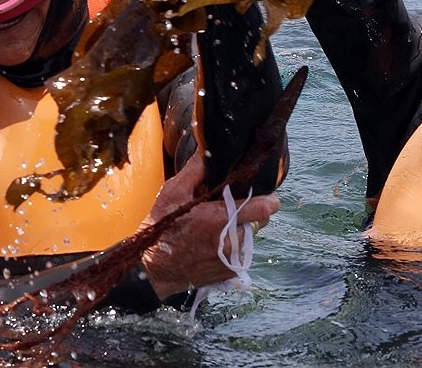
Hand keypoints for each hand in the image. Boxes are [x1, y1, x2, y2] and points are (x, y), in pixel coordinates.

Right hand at [140, 152, 278, 299]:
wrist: (153, 270)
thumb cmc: (161, 229)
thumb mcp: (172, 193)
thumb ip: (195, 170)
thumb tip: (208, 150)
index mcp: (221, 219)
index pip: (264, 208)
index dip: (268, 198)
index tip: (262, 192)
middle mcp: (232, 241)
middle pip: (261, 221)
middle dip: (253, 212)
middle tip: (233, 206)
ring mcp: (232, 259)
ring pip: (251, 236)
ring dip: (241, 228)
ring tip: (220, 225)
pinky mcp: (230, 272)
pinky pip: (242, 253)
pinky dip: (233, 246)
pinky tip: (214, 242)